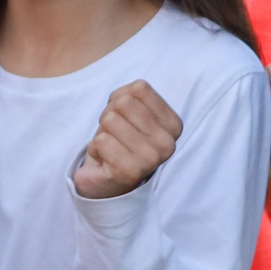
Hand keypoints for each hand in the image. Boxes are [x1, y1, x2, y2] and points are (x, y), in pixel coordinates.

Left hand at [70, 80, 181, 199]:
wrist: (107, 181)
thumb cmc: (119, 140)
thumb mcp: (131, 111)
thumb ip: (132, 95)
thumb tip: (122, 99)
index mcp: (174, 125)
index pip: (139, 88)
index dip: (120, 98)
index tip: (124, 118)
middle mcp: (168, 143)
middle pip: (123, 103)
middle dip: (109, 115)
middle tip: (114, 135)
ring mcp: (151, 159)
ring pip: (110, 120)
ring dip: (102, 133)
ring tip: (111, 148)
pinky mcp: (130, 172)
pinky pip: (101, 141)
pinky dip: (96, 148)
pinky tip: (105, 161)